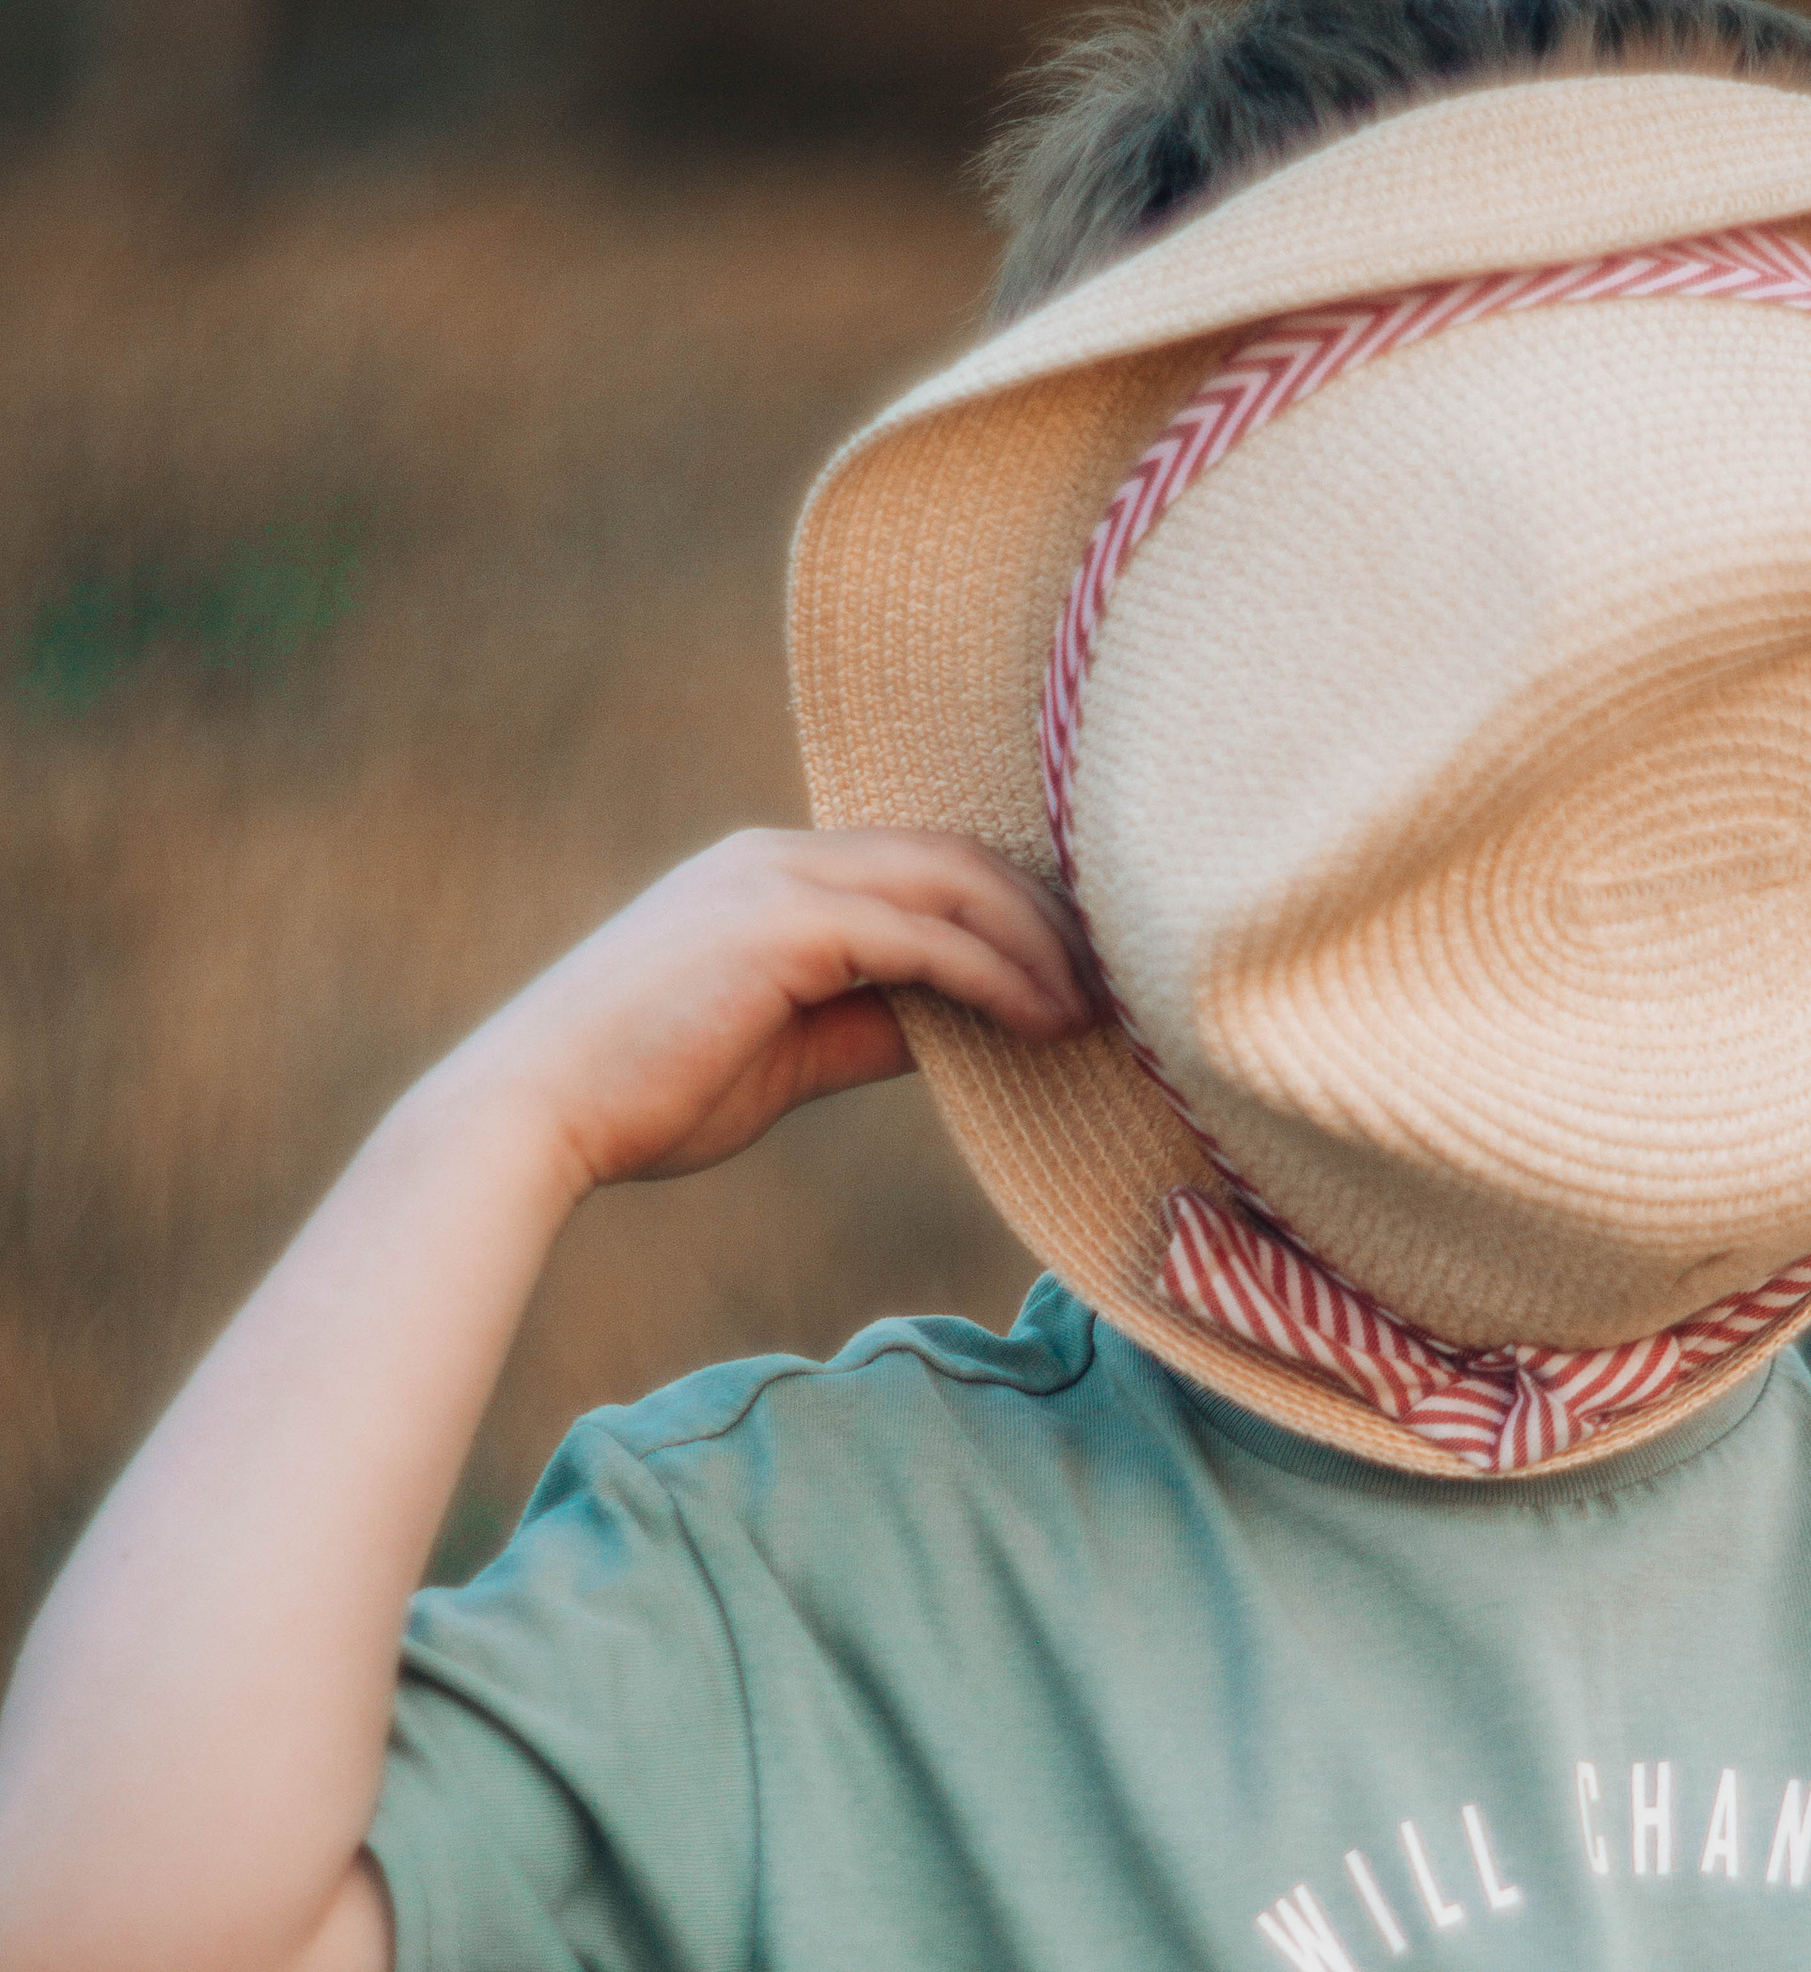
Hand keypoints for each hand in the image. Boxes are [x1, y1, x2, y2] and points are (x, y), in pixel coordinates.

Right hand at [436, 826, 1093, 1197]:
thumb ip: (870, 1025)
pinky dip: (997, 975)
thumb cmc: (645, 1096)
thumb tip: (959, 1028)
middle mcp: (777, 858)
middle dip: (1046, 915)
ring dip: (1040, 944)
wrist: (535, 1115)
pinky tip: (1043, 1022)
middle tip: (1114, 981)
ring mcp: (777, 882)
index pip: (922, 865)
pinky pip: (924, 937)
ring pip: (953, 884)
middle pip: (954, 857)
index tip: (1076, 969)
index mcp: (770, 876)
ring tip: (1097, 1006)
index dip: (1010, 909)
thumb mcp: (785, 1055)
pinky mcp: (783, 926)